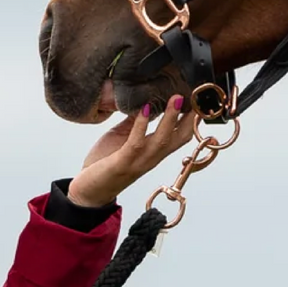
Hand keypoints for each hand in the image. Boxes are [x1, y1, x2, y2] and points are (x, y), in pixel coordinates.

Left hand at [67, 97, 196, 208]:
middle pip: (179, 138)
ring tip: (176, 99)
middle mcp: (152, 158)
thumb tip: (146, 102)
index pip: (180, 135)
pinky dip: (142, 125)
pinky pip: (136, 143)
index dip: (193, 119)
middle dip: (189, 118)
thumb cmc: (105, 165)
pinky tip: (144, 109)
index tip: (199, 99)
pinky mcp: (123, 162)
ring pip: (162, 140)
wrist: (88, 190)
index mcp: (154, 152)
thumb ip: (135, 123)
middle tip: (195, 96)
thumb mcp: (123, 138)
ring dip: (170, 118)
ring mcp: (139, 161)